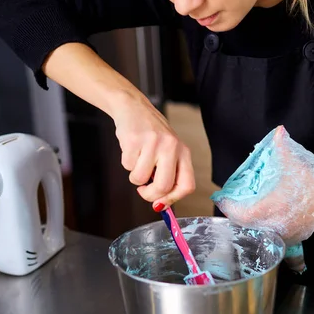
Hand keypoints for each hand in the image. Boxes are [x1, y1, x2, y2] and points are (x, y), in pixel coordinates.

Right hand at [113, 94, 195, 209]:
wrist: (133, 107)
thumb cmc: (152, 134)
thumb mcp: (168, 152)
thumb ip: (168, 175)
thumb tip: (161, 205)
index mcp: (183, 152)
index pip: (187, 185)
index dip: (173, 199)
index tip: (161, 203)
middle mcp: (171, 147)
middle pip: (164, 187)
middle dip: (150, 195)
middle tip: (143, 190)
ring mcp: (153, 143)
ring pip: (141, 179)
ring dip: (135, 176)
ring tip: (138, 160)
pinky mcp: (134, 140)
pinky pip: (127, 166)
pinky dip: (126, 163)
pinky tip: (131, 149)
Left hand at [213, 125, 313, 244]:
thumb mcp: (297, 166)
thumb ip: (283, 148)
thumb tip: (278, 130)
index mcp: (269, 210)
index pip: (239, 214)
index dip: (228, 205)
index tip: (223, 196)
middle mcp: (272, 225)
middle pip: (244, 222)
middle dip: (236, 210)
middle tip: (231, 198)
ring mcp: (280, 233)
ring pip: (255, 228)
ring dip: (247, 217)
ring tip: (243, 203)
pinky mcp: (288, 235)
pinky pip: (267, 231)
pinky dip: (260, 222)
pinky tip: (261, 210)